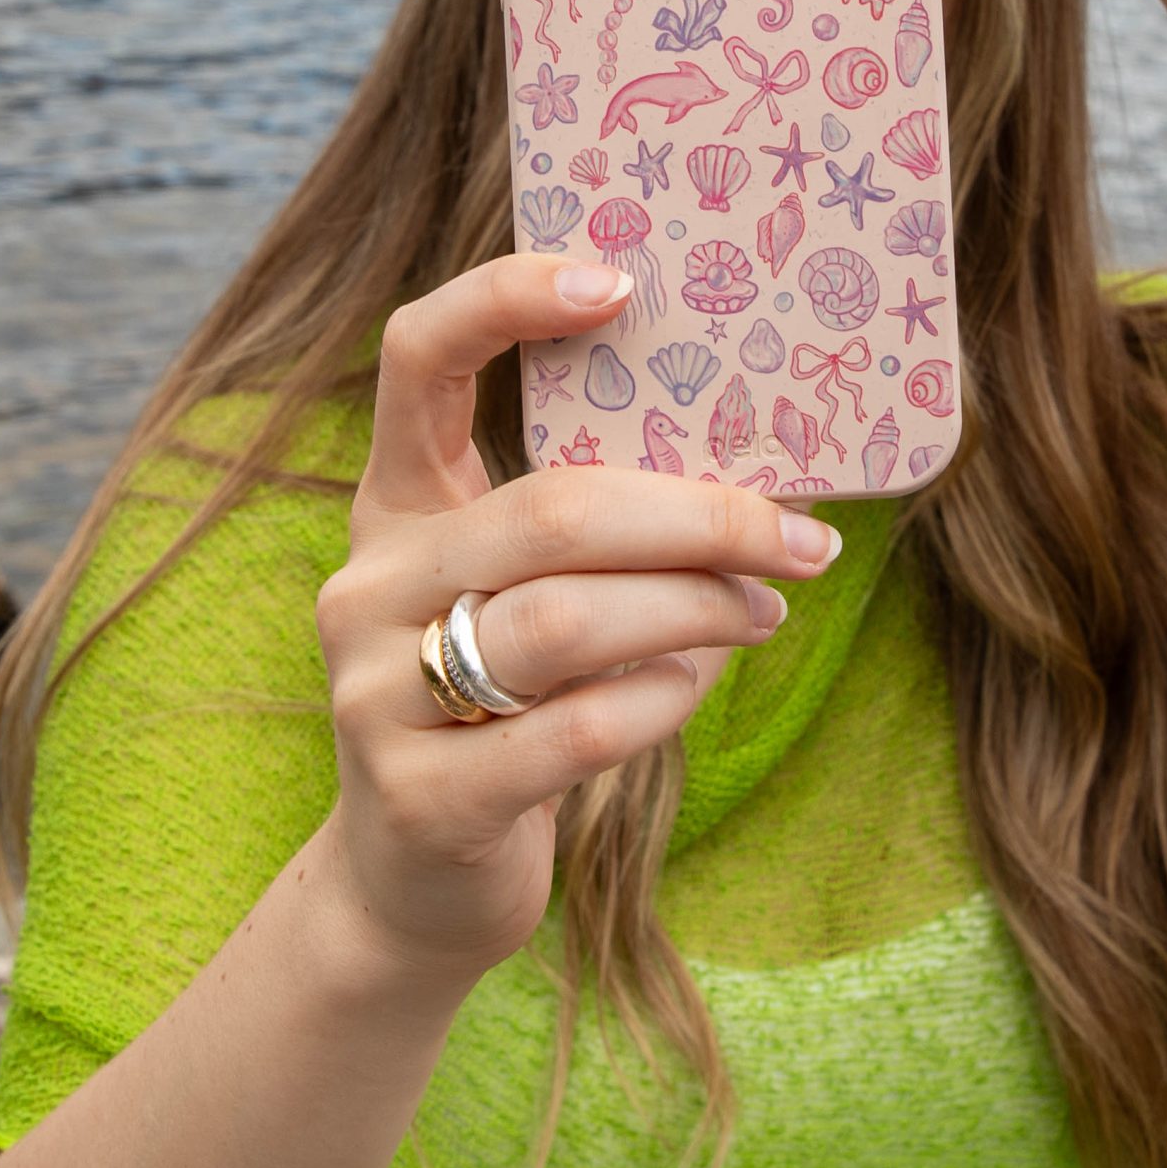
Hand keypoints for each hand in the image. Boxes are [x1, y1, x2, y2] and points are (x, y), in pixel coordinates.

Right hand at [312, 253, 840, 986]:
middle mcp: (368, 583)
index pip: (417, 357)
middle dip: (698, 518)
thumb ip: (594, 533)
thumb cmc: (505, 709)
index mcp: (396, 505)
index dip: (505, 299)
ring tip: (766, 607)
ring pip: (566, 620)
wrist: (412, 887)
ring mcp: (377, 692)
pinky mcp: (420, 799)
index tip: (618, 280)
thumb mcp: (522, 598)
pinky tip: (696, 685)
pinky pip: (572, 729)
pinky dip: (661, 699)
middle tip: (798, 536)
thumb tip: (760, 478)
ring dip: (696, 609)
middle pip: (552, 510)